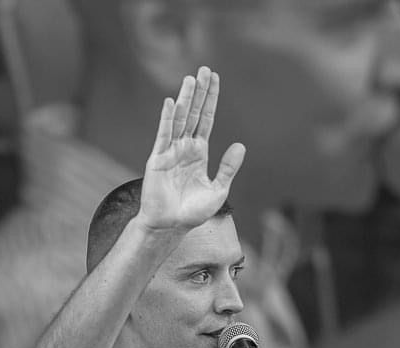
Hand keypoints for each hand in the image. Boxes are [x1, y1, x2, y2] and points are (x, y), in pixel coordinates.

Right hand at [137, 66, 245, 232]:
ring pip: (179, 120)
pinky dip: (166, 119)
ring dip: (184, 99)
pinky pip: (163, 135)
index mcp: (199, 152)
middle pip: (193, 114)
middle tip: (204, 69)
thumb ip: (229, 167)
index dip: (211, 99)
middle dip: (199, 92)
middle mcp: (184, 147)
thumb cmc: (193, 212)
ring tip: (190, 79)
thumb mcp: (218, 189)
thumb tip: (241, 145)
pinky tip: (169, 103)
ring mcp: (170, 151)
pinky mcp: (158, 159)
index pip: (206, 119)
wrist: (171, 226)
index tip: (214, 78)